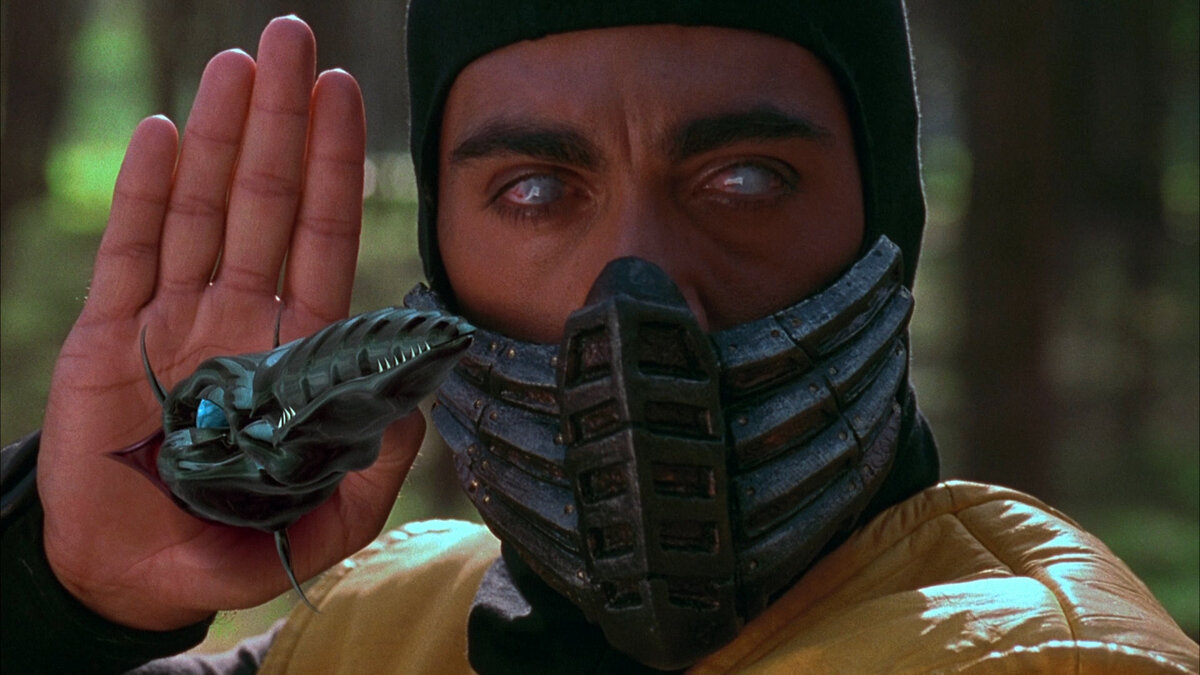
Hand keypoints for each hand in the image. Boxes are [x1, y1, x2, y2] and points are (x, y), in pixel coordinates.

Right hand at [37, 16, 422, 630]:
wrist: (129, 573)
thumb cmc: (229, 546)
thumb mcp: (321, 520)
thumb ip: (373, 465)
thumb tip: (420, 403)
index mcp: (294, 352)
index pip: (323, 239)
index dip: (337, 167)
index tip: (345, 94)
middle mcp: (239, 318)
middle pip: (267, 201)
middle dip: (281, 123)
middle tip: (291, 41)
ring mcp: (173, 318)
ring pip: (201, 208)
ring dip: (218, 135)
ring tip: (236, 64)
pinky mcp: (109, 334)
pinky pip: (128, 249)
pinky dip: (143, 192)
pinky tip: (162, 132)